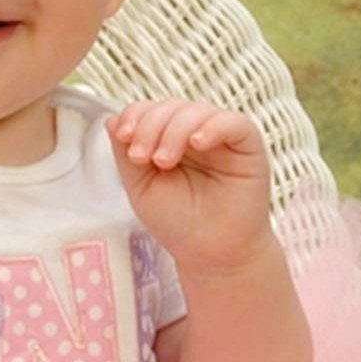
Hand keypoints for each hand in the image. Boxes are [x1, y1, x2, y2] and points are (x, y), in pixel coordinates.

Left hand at [106, 100, 275, 275]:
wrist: (212, 255)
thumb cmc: (177, 222)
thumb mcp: (140, 186)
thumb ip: (125, 153)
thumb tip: (112, 119)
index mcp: (166, 138)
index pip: (149, 110)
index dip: (134, 115)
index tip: (123, 136)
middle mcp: (193, 132)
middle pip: (170, 107)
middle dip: (149, 126)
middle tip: (142, 157)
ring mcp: (220, 137)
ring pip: (197, 110)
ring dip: (174, 130)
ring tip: (164, 161)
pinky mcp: (247, 146)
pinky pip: (234, 122)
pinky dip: (213, 127)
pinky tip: (198, 143)